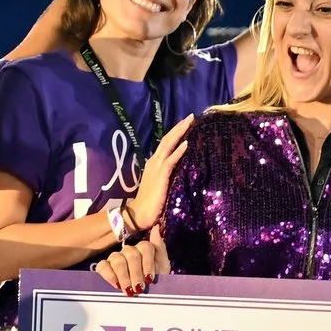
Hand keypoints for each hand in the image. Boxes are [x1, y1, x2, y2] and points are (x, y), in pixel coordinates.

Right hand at [94, 229, 169, 296]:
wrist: (144, 296)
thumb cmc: (154, 281)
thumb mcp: (163, 267)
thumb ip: (160, 248)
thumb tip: (156, 227)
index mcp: (144, 248)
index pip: (145, 247)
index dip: (148, 264)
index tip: (150, 279)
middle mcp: (129, 250)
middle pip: (131, 254)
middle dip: (136, 273)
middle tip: (139, 289)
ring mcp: (116, 257)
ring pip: (118, 260)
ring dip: (124, 277)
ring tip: (129, 290)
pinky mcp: (104, 266)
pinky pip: (102, 266)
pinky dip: (110, 276)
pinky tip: (117, 285)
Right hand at [124, 114, 195, 229]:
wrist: (139, 214)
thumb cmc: (151, 202)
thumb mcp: (162, 184)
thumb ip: (169, 174)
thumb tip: (182, 169)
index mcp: (155, 163)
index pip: (167, 144)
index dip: (176, 133)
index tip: (187, 123)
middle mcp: (154, 161)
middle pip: (168, 140)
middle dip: (180, 127)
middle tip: (191, 116)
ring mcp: (156, 167)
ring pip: (169, 145)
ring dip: (180, 133)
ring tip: (190, 122)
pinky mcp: (161, 176)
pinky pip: (171, 160)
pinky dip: (178, 151)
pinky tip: (186, 143)